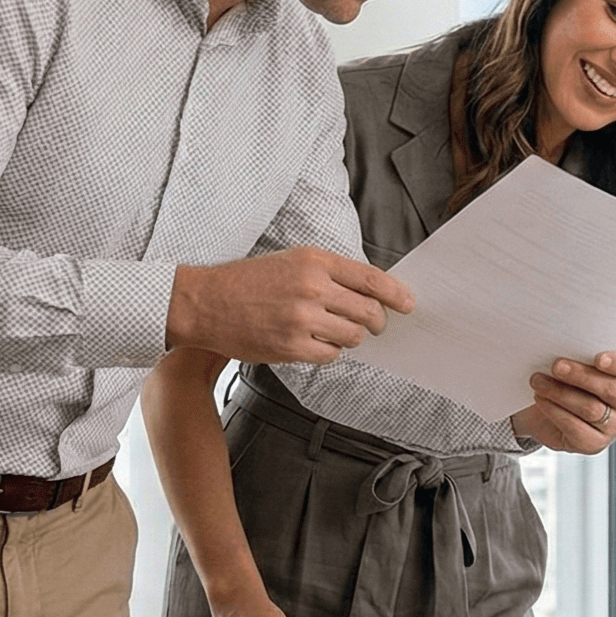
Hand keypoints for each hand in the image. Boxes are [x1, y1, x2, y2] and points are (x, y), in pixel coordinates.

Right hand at [167, 247, 414, 364]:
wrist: (206, 302)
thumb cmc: (249, 280)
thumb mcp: (292, 261)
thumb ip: (331, 273)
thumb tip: (372, 291)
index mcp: (315, 261)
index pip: (371, 279)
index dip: (396, 294)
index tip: (409, 304)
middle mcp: (312, 288)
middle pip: (368, 312)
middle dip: (375, 322)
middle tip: (372, 325)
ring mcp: (302, 319)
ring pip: (352, 337)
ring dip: (349, 338)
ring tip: (330, 331)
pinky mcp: (291, 346)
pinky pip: (330, 355)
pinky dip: (327, 352)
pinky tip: (311, 342)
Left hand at [510, 350, 615, 454]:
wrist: (545, 408)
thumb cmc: (565, 378)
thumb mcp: (574, 362)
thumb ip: (579, 354)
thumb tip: (564, 343)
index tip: (598, 358)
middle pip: (611, 389)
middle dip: (581, 375)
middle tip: (556, 365)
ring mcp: (614, 426)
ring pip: (591, 409)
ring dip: (560, 393)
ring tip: (538, 381)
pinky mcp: (595, 444)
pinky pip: (576, 428)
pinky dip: (555, 412)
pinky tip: (541, 399)